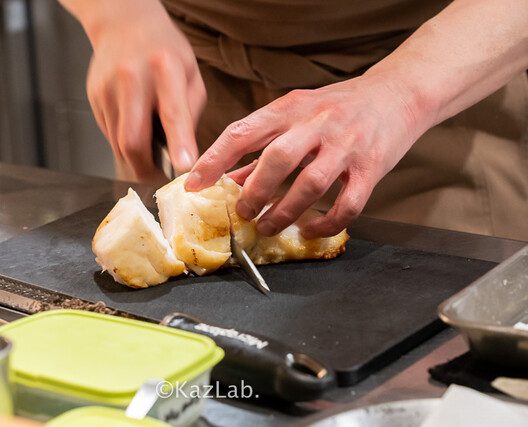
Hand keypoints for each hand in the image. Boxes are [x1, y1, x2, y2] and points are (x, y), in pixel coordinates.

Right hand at [71, 0, 205, 180]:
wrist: (124, 23)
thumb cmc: (164, 50)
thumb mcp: (190, 74)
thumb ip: (189, 113)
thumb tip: (185, 153)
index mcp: (165, 68)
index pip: (172, 113)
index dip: (178, 144)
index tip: (182, 166)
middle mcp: (132, 77)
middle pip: (133, 141)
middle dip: (146, 168)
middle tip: (160, 176)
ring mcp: (108, 88)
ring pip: (118, 144)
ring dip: (135, 157)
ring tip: (150, 150)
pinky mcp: (94, 97)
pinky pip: (109, 134)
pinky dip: (123, 141)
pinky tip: (134, 127)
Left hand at [185, 74, 425, 237]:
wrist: (398, 93)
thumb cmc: (339, 106)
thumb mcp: (296, 115)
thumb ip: (264, 145)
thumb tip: (231, 180)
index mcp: (291, 107)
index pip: (243, 131)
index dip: (214, 160)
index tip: (193, 184)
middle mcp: (318, 123)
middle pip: (277, 159)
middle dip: (253, 192)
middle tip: (241, 212)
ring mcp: (346, 146)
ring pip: (310, 185)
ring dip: (283, 212)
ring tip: (267, 226)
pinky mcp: (371, 167)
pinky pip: (347, 205)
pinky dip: (325, 224)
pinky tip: (310, 229)